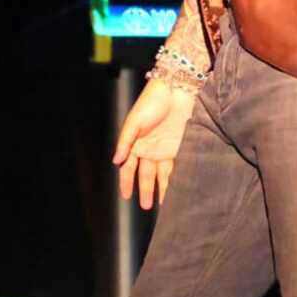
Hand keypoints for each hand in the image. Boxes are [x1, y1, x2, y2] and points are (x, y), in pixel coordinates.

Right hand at [113, 78, 195, 209]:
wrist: (177, 89)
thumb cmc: (152, 101)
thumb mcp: (134, 120)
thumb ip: (125, 141)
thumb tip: (116, 160)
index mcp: (135, 143)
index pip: (128, 168)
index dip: (126, 182)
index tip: (125, 196)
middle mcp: (149, 148)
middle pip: (145, 174)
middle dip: (145, 190)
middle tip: (145, 206)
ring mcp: (165, 149)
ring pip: (162, 174)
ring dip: (162, 189)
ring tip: (164, 206)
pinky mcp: (179, 147)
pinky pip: (176, 167)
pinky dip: (176, 179)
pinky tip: (178, 190)